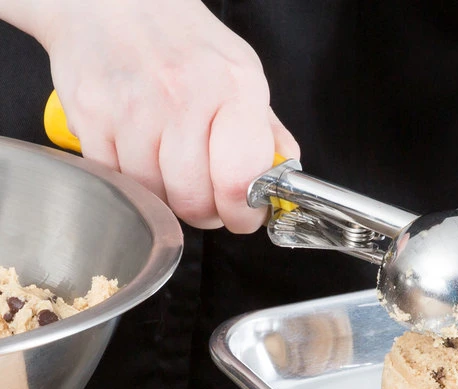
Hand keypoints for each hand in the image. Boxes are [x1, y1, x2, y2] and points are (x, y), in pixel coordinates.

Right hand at [32, 0, 299, 231]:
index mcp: (233, 89)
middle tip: (206, 196)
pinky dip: (133, 181)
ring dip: (167, 196)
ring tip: (170, 166)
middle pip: (194, 201)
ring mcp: (132, 109)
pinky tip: (140, 154)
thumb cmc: (184, 42)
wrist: (113, 3)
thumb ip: (268, 132)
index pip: (238, 181)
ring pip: (154, 197)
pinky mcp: (92, 118)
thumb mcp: (242, 74)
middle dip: (205, 211)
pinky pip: (119, 181)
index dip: (242, 214)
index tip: (242, 217)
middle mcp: (182, 97)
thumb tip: (283, 178)